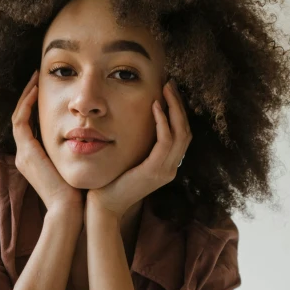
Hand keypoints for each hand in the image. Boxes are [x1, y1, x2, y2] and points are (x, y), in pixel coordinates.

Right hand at [12, 70, 84, 218]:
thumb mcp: (75, 166)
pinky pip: (21, 121)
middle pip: (20, 118)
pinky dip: (27, 105)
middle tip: (36, 77)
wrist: (69, 209)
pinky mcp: (26, 153)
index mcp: (33, 159)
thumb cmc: (78, 192)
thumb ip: (76, 151)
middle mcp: (24, 155)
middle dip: (28, 96)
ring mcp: (23, 154)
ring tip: (36, 79)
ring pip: (18, 116)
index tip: (44, 89)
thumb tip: (90, 137)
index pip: (29, 126)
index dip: (34, 106)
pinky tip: (38, 91)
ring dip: (26, 96)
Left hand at [85, 78, 192, 221]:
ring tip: (165, 89)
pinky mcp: (155, 171)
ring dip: (174, 108)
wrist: (104, 205)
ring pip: (181, 133)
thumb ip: (139, 145)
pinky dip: (163, 122)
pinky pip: (166, 141)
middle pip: (185, 130)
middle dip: (179, 105)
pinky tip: (155, 107)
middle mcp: (171, 168)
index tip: (169, 91)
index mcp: (167, 165)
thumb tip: (136, 121)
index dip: (178, 111)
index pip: (181, 134)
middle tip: (170, 84)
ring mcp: (166, 171)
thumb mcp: (129, 159)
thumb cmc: (111, 181)